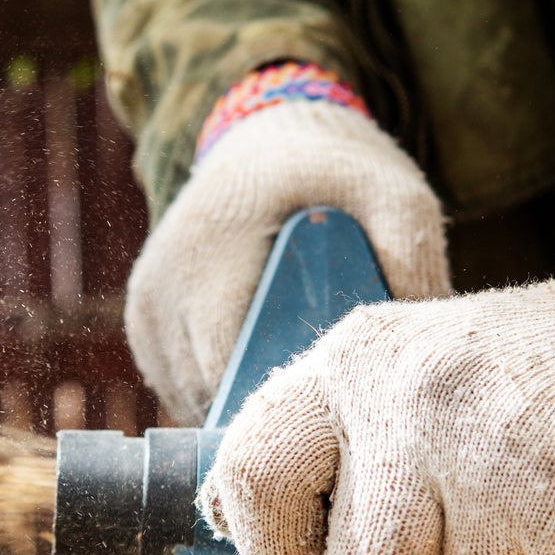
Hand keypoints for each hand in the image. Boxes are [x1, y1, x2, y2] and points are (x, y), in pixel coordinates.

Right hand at [126, 99, 450, 424]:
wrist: (265, 133)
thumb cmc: (332, 170)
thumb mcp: (393, 195)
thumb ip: (412, 264)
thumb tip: (415, 361)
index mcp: (211, 260)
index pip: (229, 373)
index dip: (277, 409)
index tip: (326, 419)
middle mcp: (161, 289)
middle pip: (205, 393)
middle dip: (259, 415)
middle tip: (320, 420)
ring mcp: (144, 307)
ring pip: (185, 396)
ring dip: (231, 407)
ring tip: (291, 402)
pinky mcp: (139, 319)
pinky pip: (173, 383)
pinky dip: (211, 391)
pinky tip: (254, 378)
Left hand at [199, 244, 554, 554]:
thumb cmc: (490, 377)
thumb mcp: (380, 373)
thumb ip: (304, 444)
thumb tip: (221, 517)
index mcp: (347, 367)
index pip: (251, 478)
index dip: (274, 548)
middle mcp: (413, 399)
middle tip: (440, 553)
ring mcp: (500, 449)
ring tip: (510, 530)